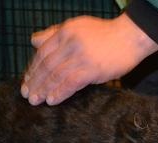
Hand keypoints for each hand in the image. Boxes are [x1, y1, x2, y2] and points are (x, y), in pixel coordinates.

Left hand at [21, 13, 157, 105]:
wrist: (131, 37)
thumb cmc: (106, 34)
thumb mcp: (77, 27)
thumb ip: (55, 33)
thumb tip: (34, 41)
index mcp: (65, 32)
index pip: (43, 52)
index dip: (33, 68)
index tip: (27, 80)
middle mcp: (70, 43)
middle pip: (47, 64)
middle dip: (35, 81)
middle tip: (27, 94)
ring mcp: (81, 57)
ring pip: (56, 75)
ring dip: (44, 89)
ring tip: (36, 100)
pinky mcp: (92, 70)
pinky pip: (71, 83)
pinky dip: (60, 92)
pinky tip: (52, 100)